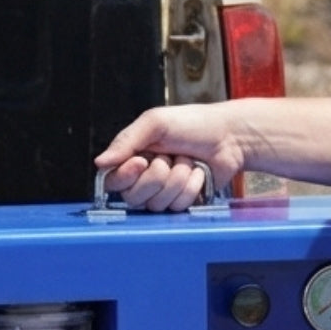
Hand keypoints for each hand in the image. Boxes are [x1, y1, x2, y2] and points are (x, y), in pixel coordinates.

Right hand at [94, 104, 243, 211]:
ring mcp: (164, 192)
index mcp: (133, 156)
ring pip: (157, 204)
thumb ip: (126, 141)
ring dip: (177, 179)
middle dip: (157, 176)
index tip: (141, 161)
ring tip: (187, 161)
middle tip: (170, 157)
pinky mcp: (183, 202)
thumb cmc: (194, 124)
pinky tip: (198, 173)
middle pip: (133, 197)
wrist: (230, 136)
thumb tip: (100, 162)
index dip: (125, 176)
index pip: (112, 181)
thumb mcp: (155, 123)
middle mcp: (144, 177)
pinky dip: (192, 186)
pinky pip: (178, 206)